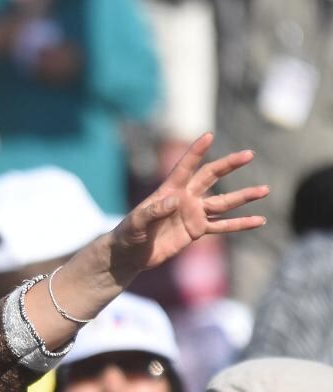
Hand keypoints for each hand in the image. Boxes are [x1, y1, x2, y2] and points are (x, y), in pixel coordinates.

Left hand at [109, 133, 267, 278]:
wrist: (130, 254)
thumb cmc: (127, 235)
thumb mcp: (136, 223)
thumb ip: (153, 211)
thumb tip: (174, 200)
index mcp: (168, 191)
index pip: (185, 167)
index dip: (196, 152)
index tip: (209, 135)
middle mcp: (185, 198)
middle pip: (211, 177)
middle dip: (229, 165)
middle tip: (249, 154)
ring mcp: (193, 214)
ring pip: (223, 202)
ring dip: (244, 196)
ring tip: (265, 189)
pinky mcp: (197, 230)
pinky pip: (223, 226)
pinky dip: (240, 224)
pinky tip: (259, 220)